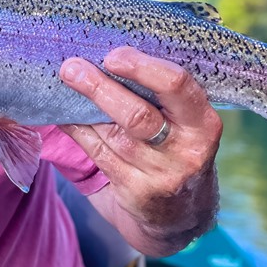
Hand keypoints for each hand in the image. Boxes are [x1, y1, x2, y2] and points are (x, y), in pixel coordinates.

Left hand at [59, 47, 221, 256]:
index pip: (177, 86)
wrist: (182, 214)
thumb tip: (112, 52)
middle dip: (100, 88)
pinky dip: (76, 129)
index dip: (142, 68)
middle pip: (137, 115)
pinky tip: (63, 112)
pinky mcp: (133, 191)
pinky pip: (97, 152)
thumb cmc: (179, 148)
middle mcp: (185, 151)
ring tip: (64, 80)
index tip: (113, 55)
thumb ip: (163, 94)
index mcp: (203, 123)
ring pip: (111, 134)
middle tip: (71, 67)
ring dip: (82, 106)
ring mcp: (159, 175)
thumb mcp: (188, 122)